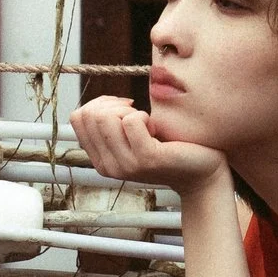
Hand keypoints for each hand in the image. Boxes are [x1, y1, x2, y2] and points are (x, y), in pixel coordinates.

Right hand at [69, 95, 226, 194]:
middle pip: (90, 114)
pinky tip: (157, 130)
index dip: (99, 104)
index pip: (77, 117)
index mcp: (99, 160)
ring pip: (106, 116)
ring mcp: (126, 165)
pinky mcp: (146, 159)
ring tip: (147, 124)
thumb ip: (110, 127)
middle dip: (114, 105)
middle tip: (138, 116)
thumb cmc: (168, 149)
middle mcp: (107, 167)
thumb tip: (98, 104)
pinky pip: (132, 120)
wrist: (200, 172)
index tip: (123, 110)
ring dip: (129, 110)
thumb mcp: (131, 139)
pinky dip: (145, 116)